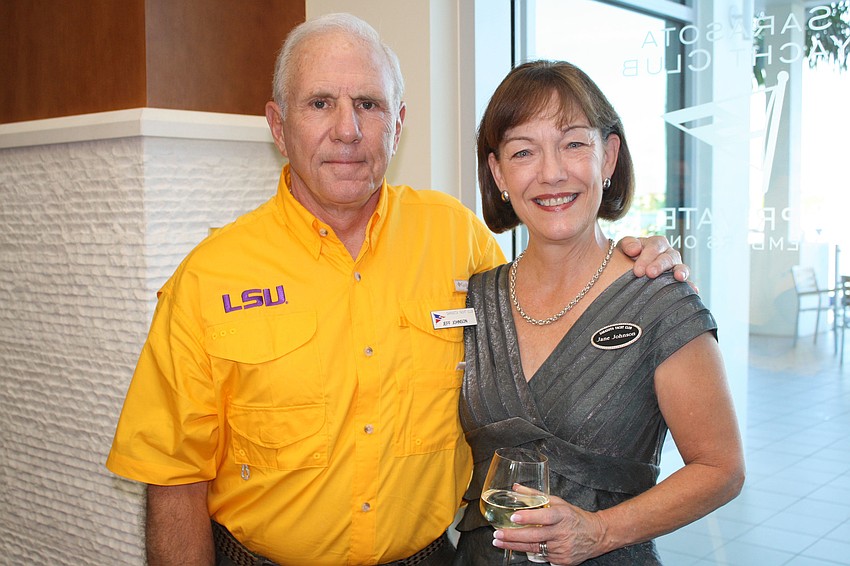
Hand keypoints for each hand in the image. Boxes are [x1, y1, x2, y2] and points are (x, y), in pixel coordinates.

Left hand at [491, 495, 607, 565]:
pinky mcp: (562, 561)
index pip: (545, 516)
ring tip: (499, 541)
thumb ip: (536, 495)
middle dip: (513, 536)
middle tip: (497, 533)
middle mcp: (562, 532)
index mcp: (562, 515)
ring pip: (534, 548)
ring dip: (515, 545)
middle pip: (535, 536)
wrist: (596, 535)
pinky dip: (529, 551)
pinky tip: (517, 547)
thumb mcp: (558, 502)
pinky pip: (542, 556)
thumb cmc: (574, 517)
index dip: (529, 517)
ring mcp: (562, 549)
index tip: (514, 516)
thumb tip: (515, 488)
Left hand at [618, 236, 693, 287]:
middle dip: (659, 265)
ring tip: (679, 277)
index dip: (647, 257)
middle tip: (649, 274)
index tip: (637, 270)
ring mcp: (675, 267)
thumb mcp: (623, 247)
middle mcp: (669, 254)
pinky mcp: (678, 281)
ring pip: (681, 267)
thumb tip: (634, 249)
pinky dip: (690, 286)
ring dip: (680, 272)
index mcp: (657, 243)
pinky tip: (693, 290)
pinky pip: (687, 283)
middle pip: (668, 257)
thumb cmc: (626, 257)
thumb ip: (627, 244)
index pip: (655, 246)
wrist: (626, 271)